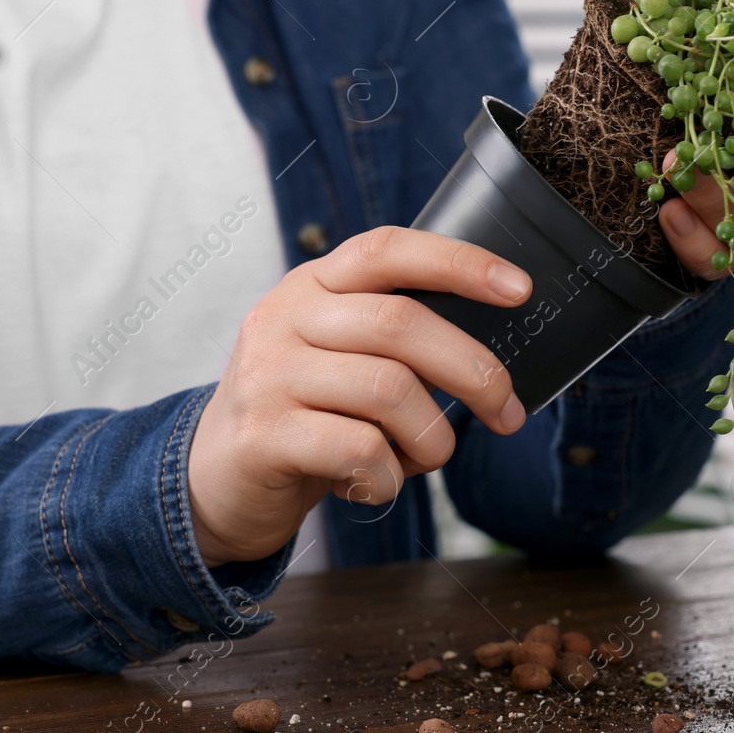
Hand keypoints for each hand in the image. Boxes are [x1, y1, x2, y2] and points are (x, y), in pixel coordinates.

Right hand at [187, 227, 530, 565]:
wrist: (212, 480)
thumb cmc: (304, 415)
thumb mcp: (340, 357)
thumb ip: (396, 340)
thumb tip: (491, 360)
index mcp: (313, 286)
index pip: (389, 250)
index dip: (459, 262)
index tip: (520, 288)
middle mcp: (285, 317)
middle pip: (401, 324)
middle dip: (474, 371)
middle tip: (507, 413)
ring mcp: (268, 375)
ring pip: (390, 390)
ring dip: (432, 437)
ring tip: (423, 458)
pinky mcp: (262, 435)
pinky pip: (360, 449)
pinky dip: (389, 477)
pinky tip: (374, 482)